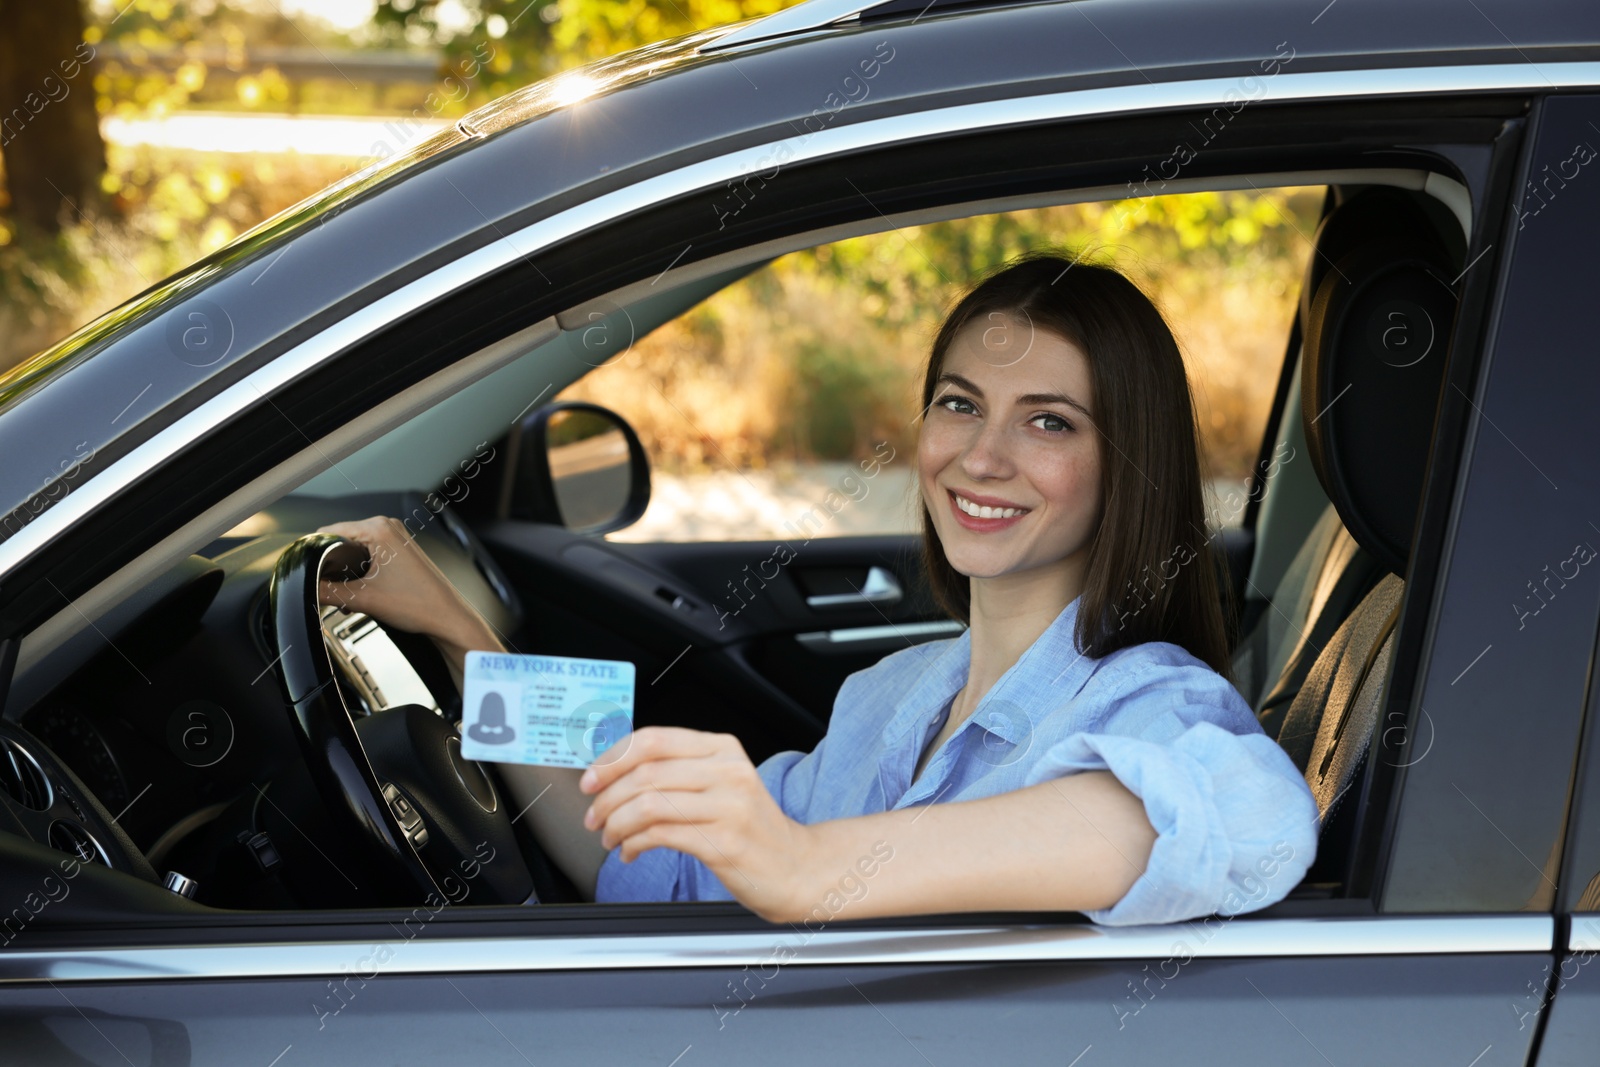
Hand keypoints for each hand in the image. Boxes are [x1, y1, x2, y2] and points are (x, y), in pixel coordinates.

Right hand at [315, 516, 496, 654]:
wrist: (448, 618)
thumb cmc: (419, 604)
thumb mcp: (362, 599)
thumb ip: (327, 592)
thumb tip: (304, 589)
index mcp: (378, 528)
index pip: (328, 532)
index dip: (315, 554)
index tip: (309, 574)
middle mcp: (387, 527)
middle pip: (340, 541)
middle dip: (331, 567)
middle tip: (332, 591)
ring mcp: (395, 538)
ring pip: (353, 551)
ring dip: (345, 574)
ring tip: (348, 597)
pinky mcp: (399, 551)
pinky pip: (368, 556)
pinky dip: (359, 574)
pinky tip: (359, 595)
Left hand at [578, 726, 819, 921]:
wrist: (795, 866)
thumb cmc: (750, 828)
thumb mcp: (721, 784)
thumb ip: (677, 771)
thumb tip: (613, 771)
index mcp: (722, 748)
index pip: (653, 740)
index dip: (612, 759)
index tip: (590, 780)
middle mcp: (727, 770)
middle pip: (645, 772)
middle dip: (606, 796)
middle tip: (592, 816)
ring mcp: (728, 805)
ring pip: (648, 803)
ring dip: (616, 823)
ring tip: (609, 837)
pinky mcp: (724, 840)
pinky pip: (661, 835)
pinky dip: (634, 844)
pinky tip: (631, 851)